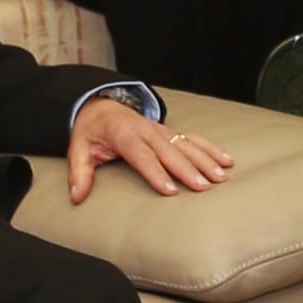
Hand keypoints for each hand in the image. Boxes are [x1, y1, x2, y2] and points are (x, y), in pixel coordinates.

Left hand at [67, 95, 235, 201]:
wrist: (100, 105)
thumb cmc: (91, 131)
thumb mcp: (79, 149)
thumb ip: (79, 173)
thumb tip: (77, 197)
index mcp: (123, 135)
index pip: (142, 156)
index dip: (156, 173)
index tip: (171, 190)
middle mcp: (146, 130)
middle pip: (170, 151)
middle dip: (188, 169)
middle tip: (203, 187)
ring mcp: (161, 129)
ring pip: (186, 144)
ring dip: (205, 160)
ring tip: (220, 177)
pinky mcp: (170, 131)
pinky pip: (193, 138)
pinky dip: (211, 148)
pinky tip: (226, 160)